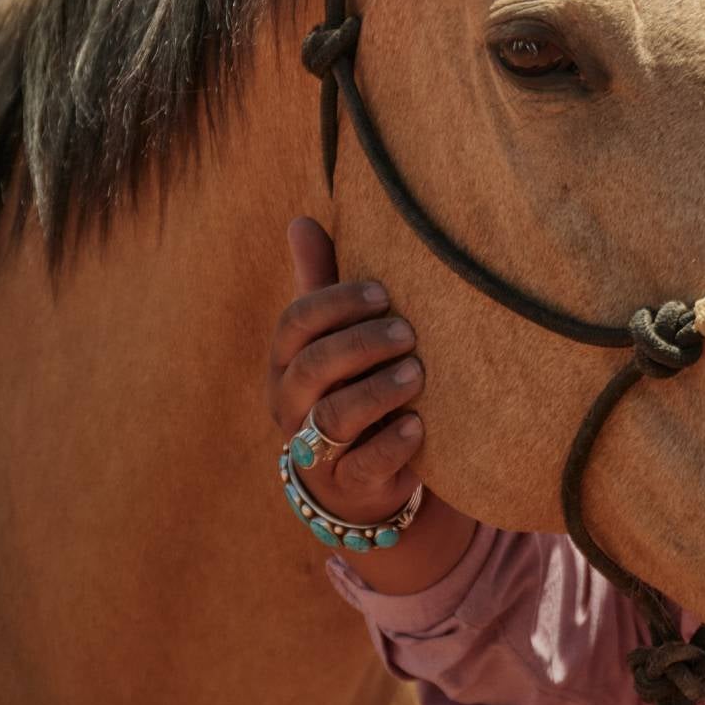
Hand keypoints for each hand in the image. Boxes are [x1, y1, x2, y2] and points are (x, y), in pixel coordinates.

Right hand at [267, 216, 425, 526]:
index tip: (382, 293)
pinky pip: (365, 465)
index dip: (337, 302)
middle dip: (362, 343)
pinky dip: (393, 442)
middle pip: (313, 366)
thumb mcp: (333, 337)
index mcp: (286, 361)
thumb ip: (319, 283)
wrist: (360, 476)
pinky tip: (418, 425)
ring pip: (335, 416)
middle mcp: (292, 403)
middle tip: (408, 332)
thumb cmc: (348, 384)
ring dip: (379, 390)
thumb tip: (300, 220)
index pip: (296, 322)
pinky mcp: (349, 484)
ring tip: (418, 372)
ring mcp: (317, 448)